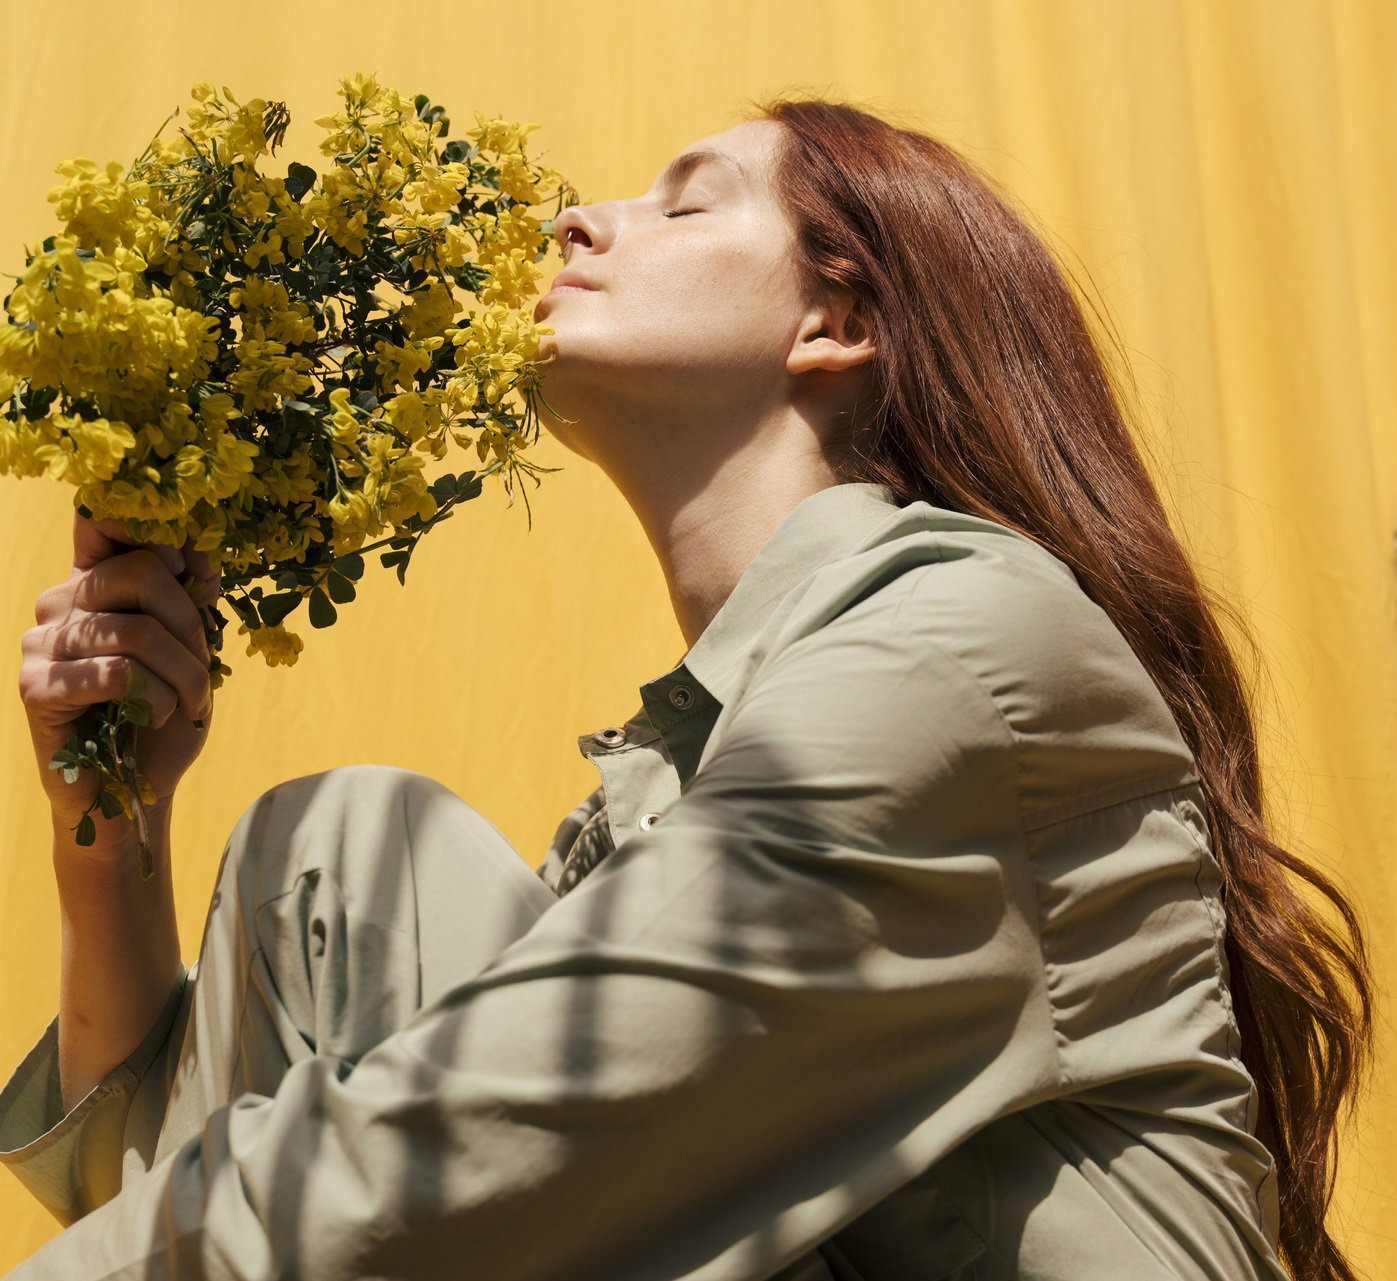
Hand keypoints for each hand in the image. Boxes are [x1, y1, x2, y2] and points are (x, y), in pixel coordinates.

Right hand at [17, 509, 222, 851]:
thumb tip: (200, 549)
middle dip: (192, 624)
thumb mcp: (192, 651)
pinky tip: (157, 716)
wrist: (133, 795)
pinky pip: (116, 673)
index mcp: (93, 583)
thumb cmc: (162, 718)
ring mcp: (41, 644)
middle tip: (202, 670)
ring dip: (185, 673)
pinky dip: (157, 697)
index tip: (190, 572)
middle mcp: (59, 603)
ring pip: (137, 630)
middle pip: (141, 571)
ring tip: (190, 703)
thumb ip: (191, 597)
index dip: (156, 533)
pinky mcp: (36, 688)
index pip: (104, 520)